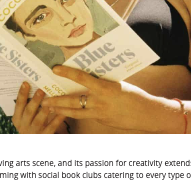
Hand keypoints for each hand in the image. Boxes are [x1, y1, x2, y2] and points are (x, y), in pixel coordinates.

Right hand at [13, 83, 68, 133]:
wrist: (30, 143)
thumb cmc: (29, 126)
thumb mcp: (23, 118)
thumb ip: (27, 106)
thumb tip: (34, 86)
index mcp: (18, 118)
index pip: (18, 104)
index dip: (22, 94)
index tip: (25, 83)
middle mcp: (24, 125)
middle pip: (29, 112)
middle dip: (35, 100)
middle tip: (41, 90)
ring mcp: (34, 131)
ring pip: (39, 120)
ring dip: (45, 110)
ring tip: (50, 101)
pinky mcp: (44, 136)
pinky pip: (52, 127)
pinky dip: (57, 119)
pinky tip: (63, 112)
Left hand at [41, 69, 185, 132]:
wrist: (146, 114)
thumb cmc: (135, 95)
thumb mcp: (118, 84)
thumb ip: (103, 82)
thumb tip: (90, 76)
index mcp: (105, 89)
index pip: (82, 79)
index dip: (67, 73)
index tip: (55, 69)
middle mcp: (100, 103)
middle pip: (73, 102)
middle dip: (57, 101)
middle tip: (44, 100)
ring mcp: (100, 114)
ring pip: (76, 113)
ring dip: (61, 111)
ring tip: (50, 109)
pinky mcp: (102, 121)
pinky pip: (86, 116)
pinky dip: (77, 113)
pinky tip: (70, 112)